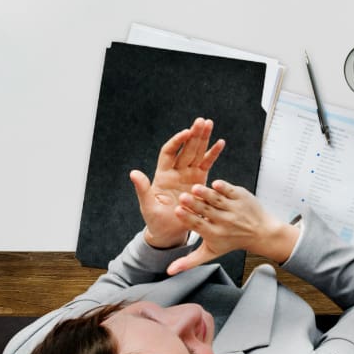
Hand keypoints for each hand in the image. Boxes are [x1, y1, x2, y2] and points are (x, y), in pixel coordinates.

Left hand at [129, 118, 225, 248]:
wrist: (169, 232)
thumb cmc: (156, 221)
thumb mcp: (148, 206)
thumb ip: (142, 189)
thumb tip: (133, 173)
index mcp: (163, 175)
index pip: (170, 152)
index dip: (177, 142)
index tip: (186, 133)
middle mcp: (176, 172)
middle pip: (186, 148)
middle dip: (193, 134)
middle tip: (202, 121)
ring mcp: (188, 175)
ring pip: (197, 153)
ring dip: (203, 138)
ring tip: (209, 123)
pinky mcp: (199, 181)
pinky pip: (207, 165)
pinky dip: (213, 154)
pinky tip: (220, 142)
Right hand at [169, 180, 298, 274]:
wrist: (260, 233)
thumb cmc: (232, 241)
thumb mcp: (211, 253)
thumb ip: (190, 261)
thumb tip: (170, 271)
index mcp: (215, 233)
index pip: (198, 225)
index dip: (187, 218)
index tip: (177, 210)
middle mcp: (225, 221)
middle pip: (206, 211)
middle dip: (194, 204)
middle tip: (182, 197)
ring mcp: (234, 208)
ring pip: (217, 200)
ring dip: (206, 194)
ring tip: (195, 188)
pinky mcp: (242, 196)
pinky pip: (231, 191)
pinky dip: (224, 187)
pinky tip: (215, 184)